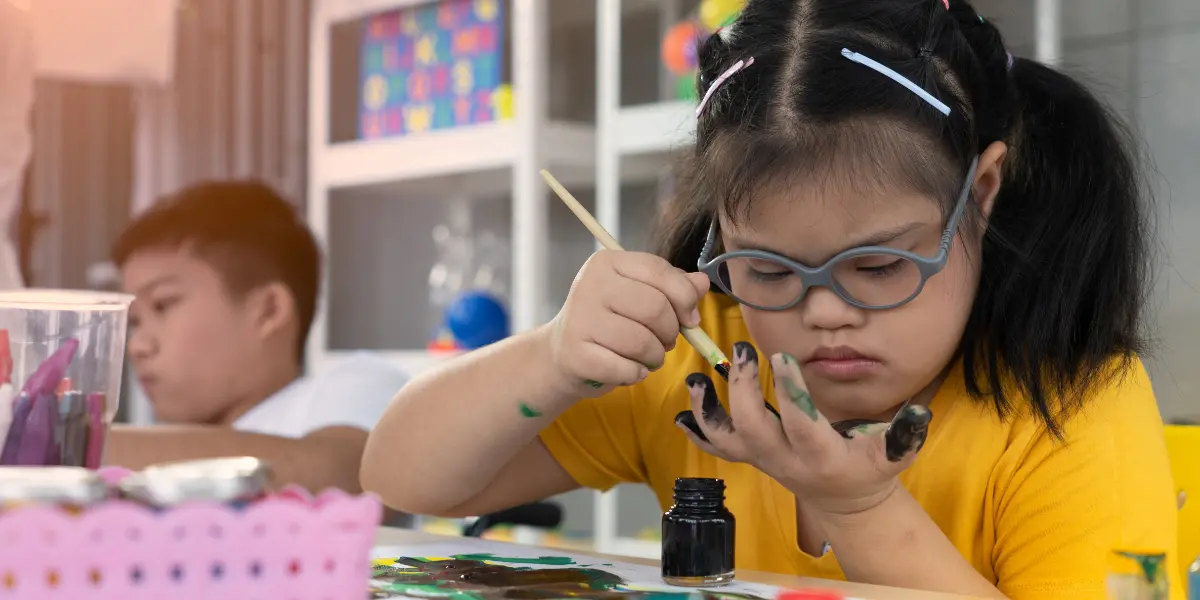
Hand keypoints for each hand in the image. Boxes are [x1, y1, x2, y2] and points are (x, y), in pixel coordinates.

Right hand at [545, 250, 710, 398]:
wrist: (562, 353)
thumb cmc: (609, 321)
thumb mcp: (639, 294)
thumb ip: (673, 286)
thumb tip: (702, 282)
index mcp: (607, 262)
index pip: (658, 270)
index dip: (684, 297)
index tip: (690, 318)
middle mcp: (590, 285)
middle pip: (654, 308)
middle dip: (670, 331)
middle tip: (665, 341)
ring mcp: (580, 320)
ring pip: (642, 341)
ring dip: (656, 357)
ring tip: (649, 357)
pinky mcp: (575, 354)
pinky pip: (626, 368)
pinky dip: (637, 374)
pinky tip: (630, 369)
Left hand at [676, 341, 930, 516]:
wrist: (845, 499)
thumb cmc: (870, 469)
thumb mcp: (895, 455)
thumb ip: (905, 434)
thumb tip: (919, 412)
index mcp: (821, 456)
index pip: (802, 425)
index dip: (790, 393)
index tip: (782, 356)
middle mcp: (785, 460)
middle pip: (753, 429)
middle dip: (742, 390)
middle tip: (741, 350)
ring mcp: (764, 459)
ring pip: (726, 440)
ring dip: (706, 411)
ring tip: (696, 381)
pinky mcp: (751, 457)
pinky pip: (717, 449)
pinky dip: (697, 431)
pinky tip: (681, 412)